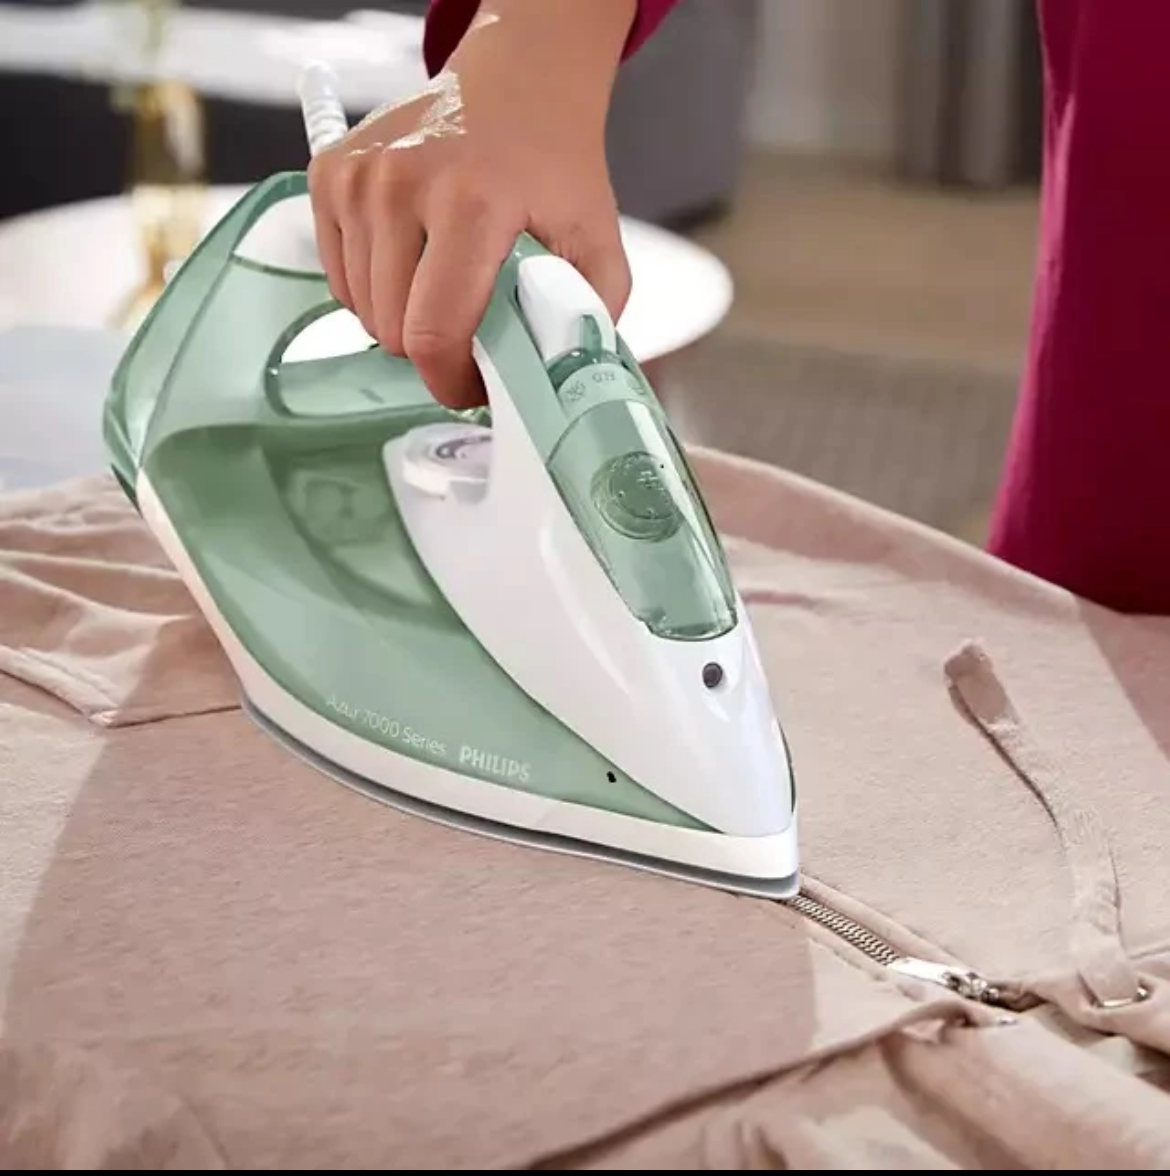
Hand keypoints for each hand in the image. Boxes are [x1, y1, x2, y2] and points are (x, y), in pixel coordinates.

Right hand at [306, 0, 636, 408]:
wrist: (517, 83)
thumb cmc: (553, 166)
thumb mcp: (597, 242)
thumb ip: (588, 318)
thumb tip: (558, 385)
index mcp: (471, 203)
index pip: (433, 332)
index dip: (450, 380)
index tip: (472, 387)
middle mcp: (402, 183)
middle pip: (392, 330)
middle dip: (431, 351)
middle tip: (469, 334)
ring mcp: (358, 176)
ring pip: (361, 310)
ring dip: (401, 320)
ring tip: (444, 292)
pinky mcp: (331, 174)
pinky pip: (339, 276)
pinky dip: (373, 290)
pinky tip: (412, 266)